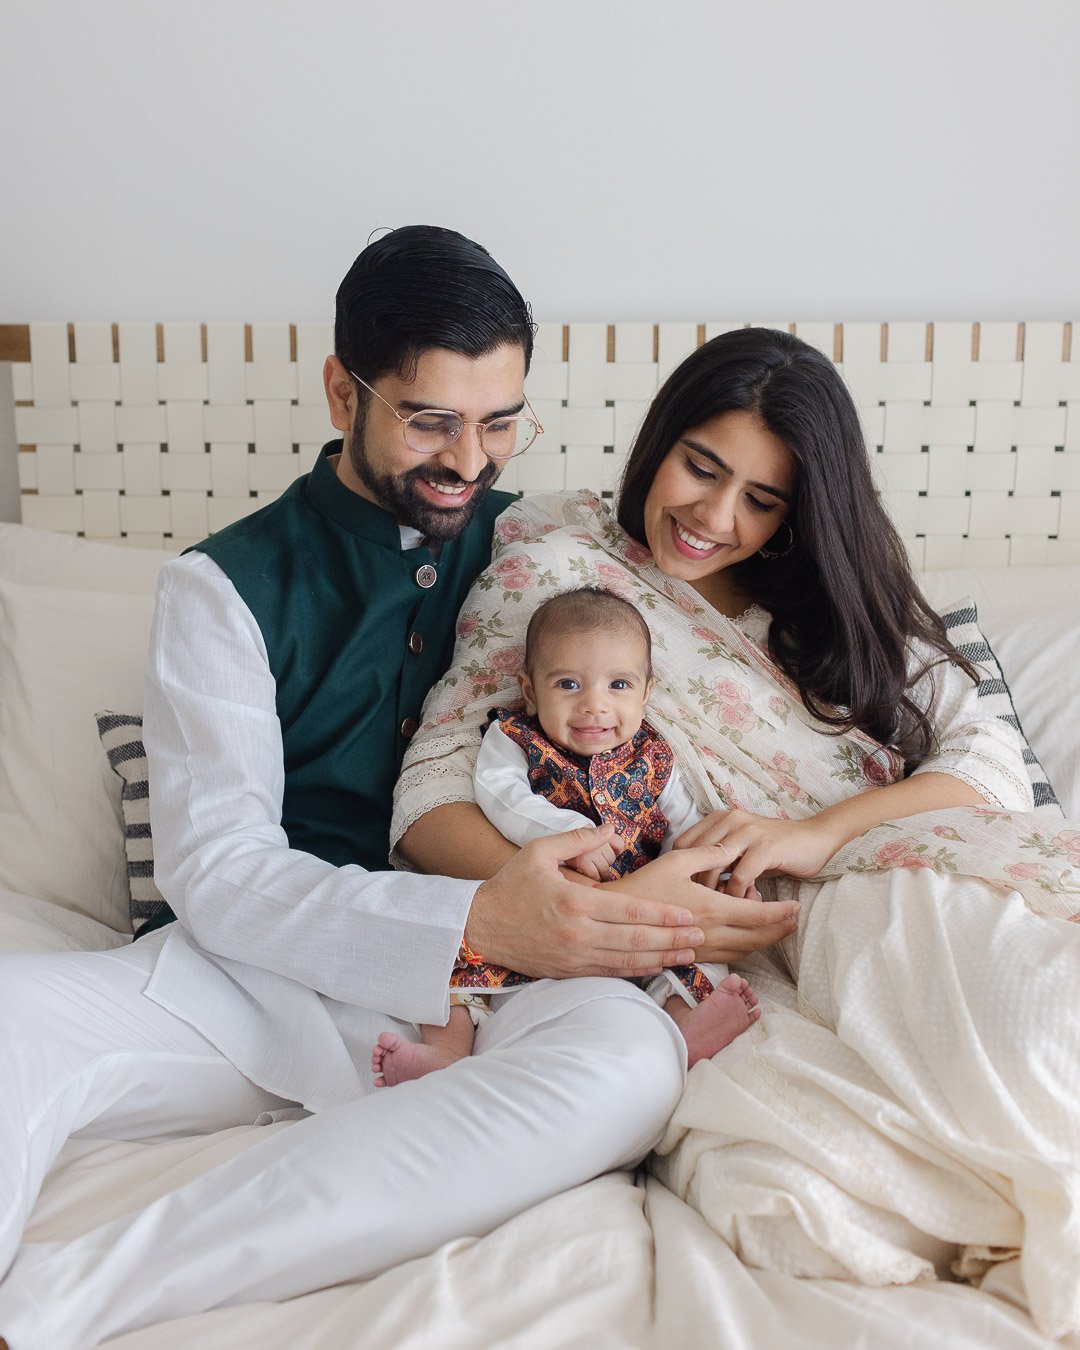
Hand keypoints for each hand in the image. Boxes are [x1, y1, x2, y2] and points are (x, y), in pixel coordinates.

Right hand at [465, 824, 705, 979]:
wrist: (478, 928)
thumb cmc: (509, 886)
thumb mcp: (539, 852)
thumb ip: (578, 839)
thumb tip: (611, 827)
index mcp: (575, 903)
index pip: (630, 911)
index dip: (663, 915)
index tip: (689, 914)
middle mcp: (578, 934)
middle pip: (636, 939)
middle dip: (672, 938)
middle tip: (701, 935)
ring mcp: (574, 957)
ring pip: (627, 960)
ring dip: (662, 957)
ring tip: (690, 953)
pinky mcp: (569, 971)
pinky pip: (611, 973)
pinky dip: (637, 970)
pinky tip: (657, 965)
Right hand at [602, 846, 799, 962]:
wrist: (616, 918)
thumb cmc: (645, 885)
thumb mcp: (676, 860)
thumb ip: (708, 853)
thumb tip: (732, 847)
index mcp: (711, 908)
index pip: (757, 914)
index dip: (780, 912)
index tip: (796, 907)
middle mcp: (710, 932)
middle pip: (757, 938)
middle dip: (780, 930)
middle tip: (795, 921)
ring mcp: (702, 947)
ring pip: (745, 950)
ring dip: (765, 941)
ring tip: (777, 928)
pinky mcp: (694, 955)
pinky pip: (729, 955)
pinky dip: (745, 947)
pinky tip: (747, 935)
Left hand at [673, 809, 844, 898]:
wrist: (815, 838)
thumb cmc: (774, 848)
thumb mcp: (740, 849)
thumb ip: (718, 859)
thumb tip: (693, 885)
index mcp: (720, 818)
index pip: (682, 844)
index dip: (680, 870)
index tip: (685, 892)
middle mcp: (730, 820)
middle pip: (694, 855)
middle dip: (693, 884)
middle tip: (701, 905)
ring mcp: (748, 832)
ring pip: (714, 866)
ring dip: (714, 892)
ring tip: (720, 908)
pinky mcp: (765, 847)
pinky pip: (741, 876)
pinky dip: (738, 895)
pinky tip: (743, 905)